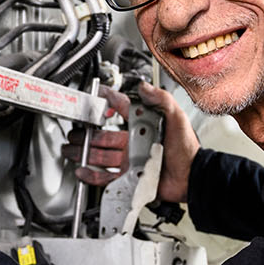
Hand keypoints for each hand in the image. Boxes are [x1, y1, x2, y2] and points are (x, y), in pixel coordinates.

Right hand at [67, 82, 198, 202]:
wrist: (191, 177)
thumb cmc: (187, 149)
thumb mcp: (177, 118)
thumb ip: (161, 99)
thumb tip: (144, 86)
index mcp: (142, 127)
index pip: (120, 111)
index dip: (107, 103)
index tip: (95, 97)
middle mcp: (133, 143)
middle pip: (103, 136)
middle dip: (86, 133)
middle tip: (75, 131)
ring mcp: (130, 161)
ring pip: (100, 156)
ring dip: (84, 152)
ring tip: (71, 149)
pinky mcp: (129, 178)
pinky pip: (106, 177)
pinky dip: (92, 175)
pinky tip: (82, 170)